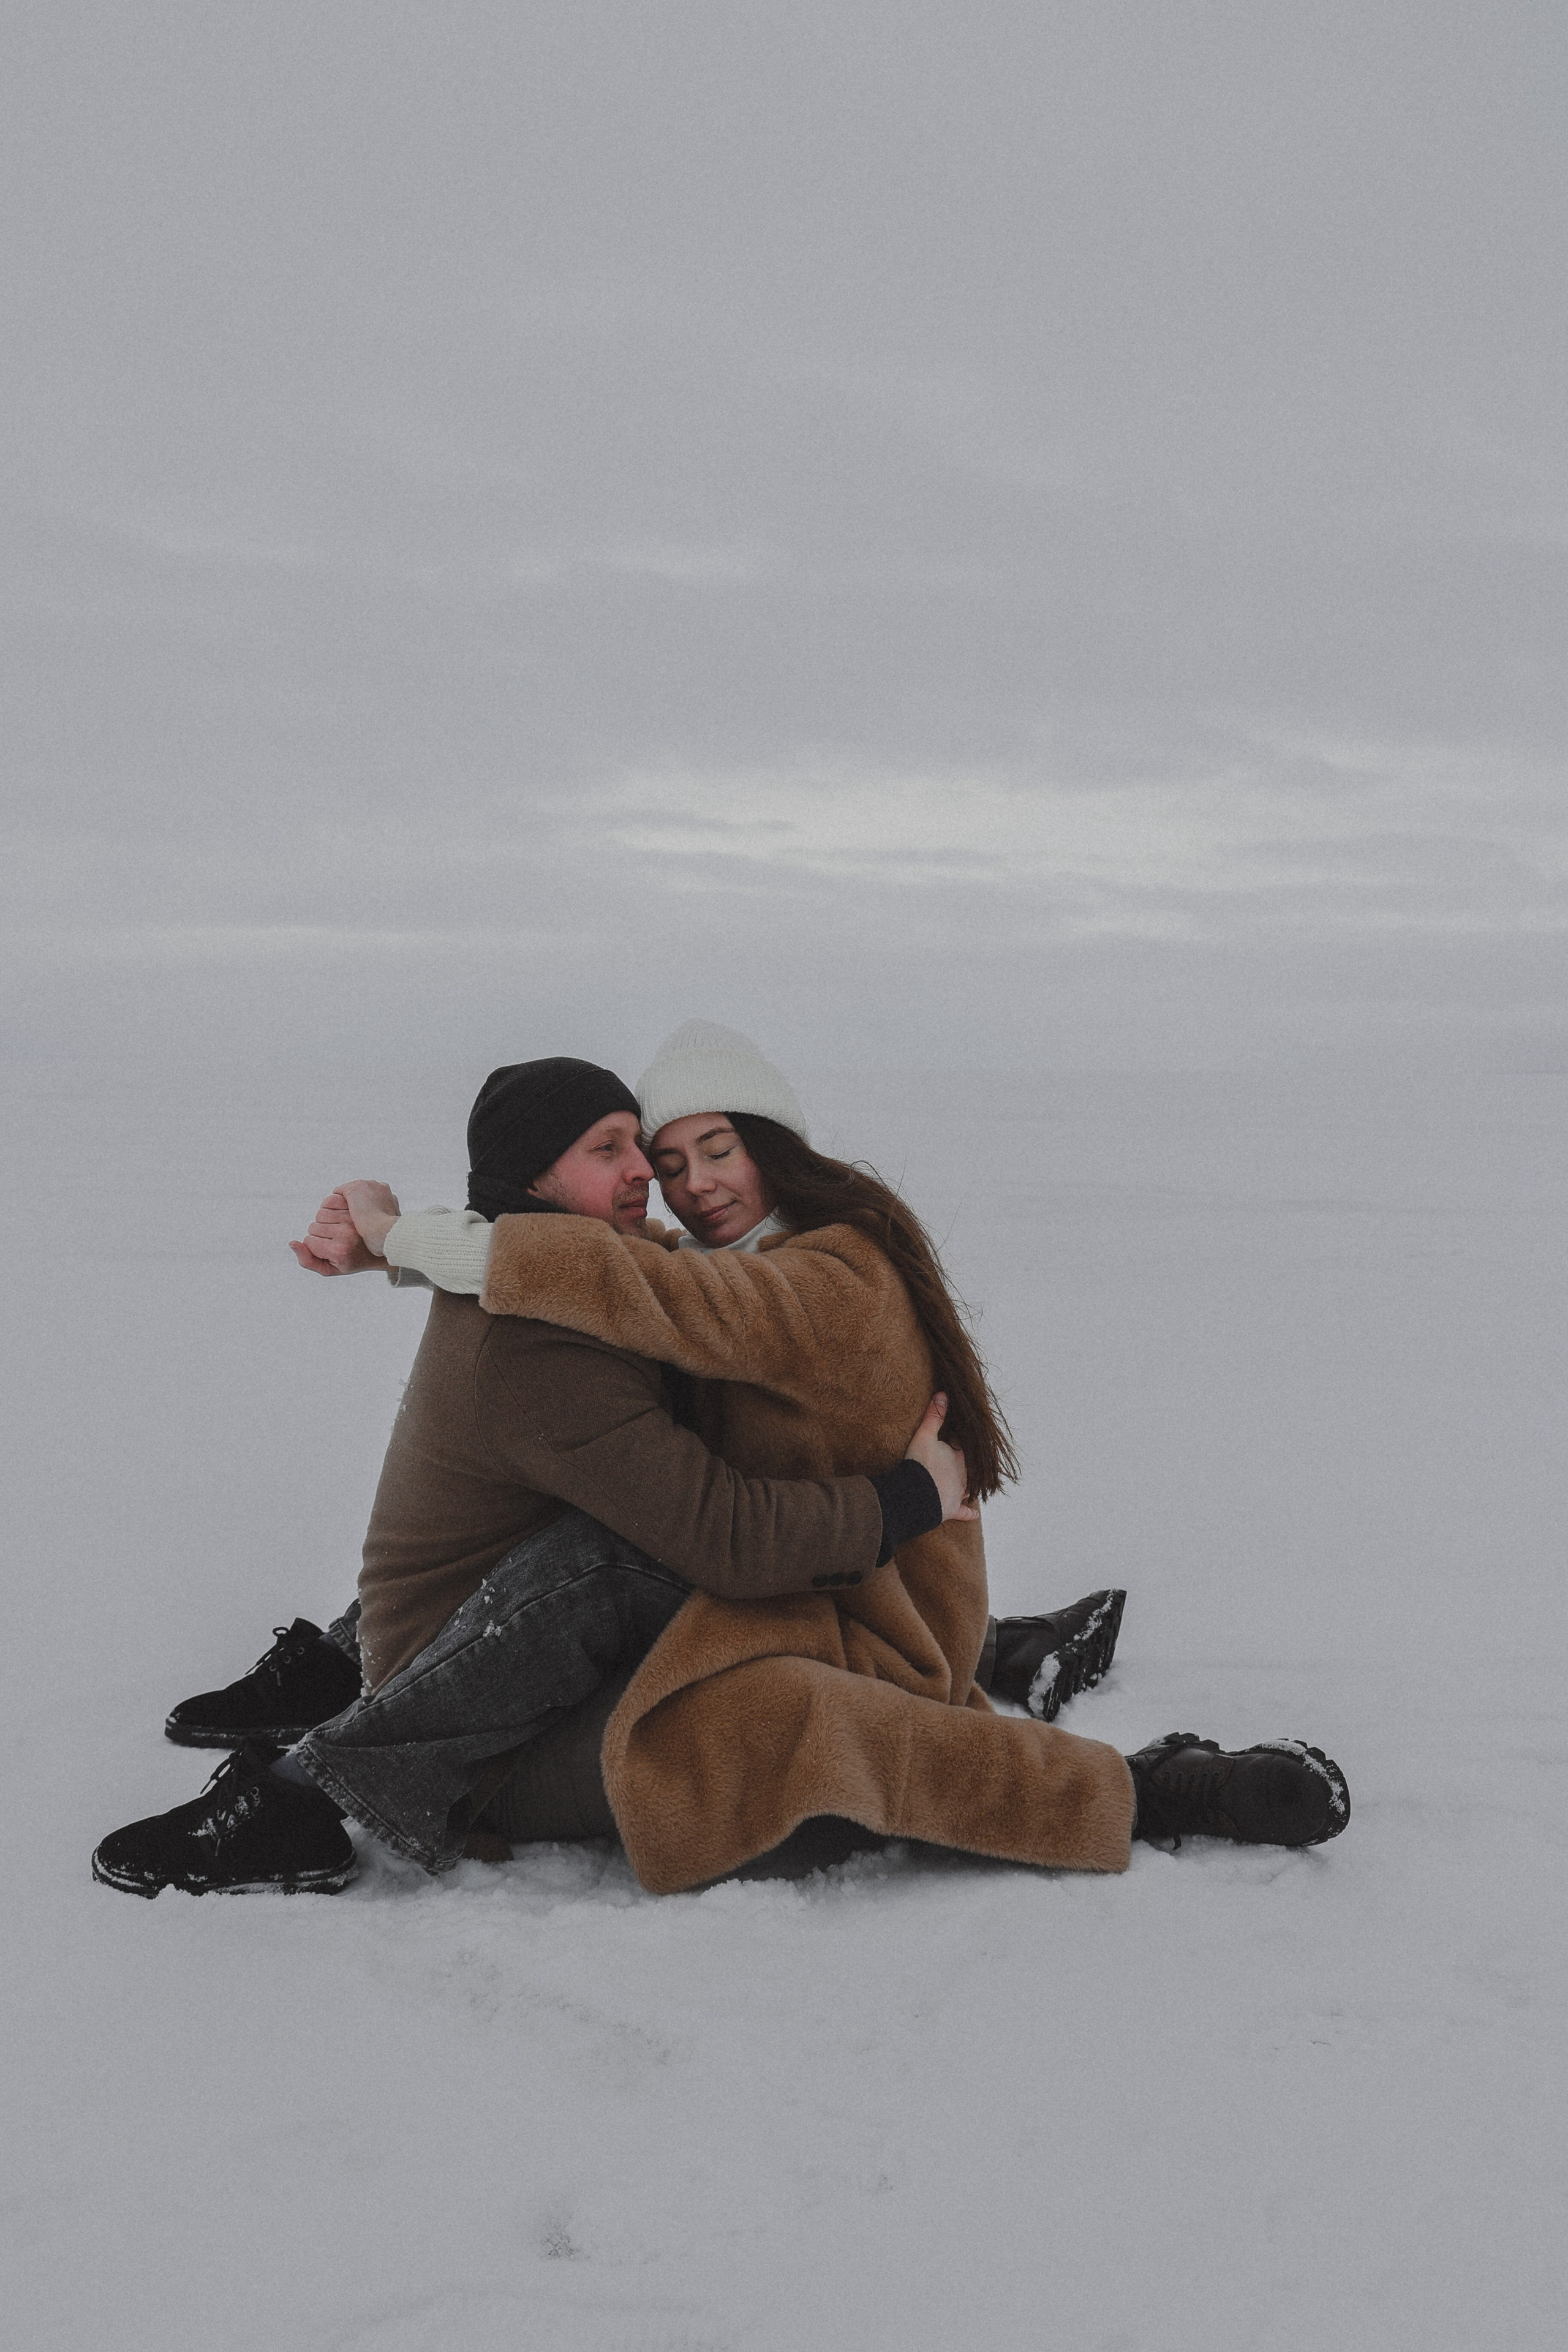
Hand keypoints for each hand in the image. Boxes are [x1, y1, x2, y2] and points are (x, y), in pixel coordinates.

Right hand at [287, 1184, 396, 1275]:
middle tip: (338, 1237)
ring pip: (321, 1212)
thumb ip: (308, 1260)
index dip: (316, 1244)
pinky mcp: (356, 1204)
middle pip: (313, 1226)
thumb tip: (291, 1242)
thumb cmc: (355, 1258)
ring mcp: (351, 1218)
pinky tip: (342, 1213)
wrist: (384, 1243)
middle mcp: (345, 1234)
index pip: (308, 1240)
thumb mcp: (331, 1269)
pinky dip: (331, 1204)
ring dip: (326, 1218)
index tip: (331, 1248)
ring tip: (341, 1226)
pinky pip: (330, 1200)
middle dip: (321, 1231)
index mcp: (338, 1251)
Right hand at [903, 1394, 978, 1523]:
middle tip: (965, 1460)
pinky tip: (975, 1514)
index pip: (965, 1447)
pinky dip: (968, 1512)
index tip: (959, 1439)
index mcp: (959, 1458)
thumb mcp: (924, 1436)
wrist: (913, 1495)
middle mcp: (963, 1477)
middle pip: (969, 1468)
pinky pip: (963, 1512)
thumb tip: (944, 1394)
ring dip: (970, 1486)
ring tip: (972, 1483)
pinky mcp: (951, 1510)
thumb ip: (934, 1416)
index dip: (961, 1443)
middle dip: (967, 1464)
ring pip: (969, 1488)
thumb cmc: (920, 1465)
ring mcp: (958, 1494)